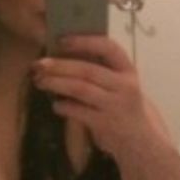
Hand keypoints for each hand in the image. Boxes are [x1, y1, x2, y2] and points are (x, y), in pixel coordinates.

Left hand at [31, 35, 148, 155]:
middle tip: (39, 64)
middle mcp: (125, 86)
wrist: (140, 140)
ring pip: (80, 89)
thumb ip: (100, 70)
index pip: (109, 48)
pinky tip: (56, 105)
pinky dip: (64, 106)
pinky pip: (79, 111)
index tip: (61, 40)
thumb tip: (63, 55)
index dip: (85, 41)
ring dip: (56, 83)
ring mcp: (116, 106)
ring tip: (40, 81)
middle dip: (60, 65)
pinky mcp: (106, 124)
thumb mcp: (120, 85)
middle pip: (87, 70)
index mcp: (128, 71)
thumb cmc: (123, 106)